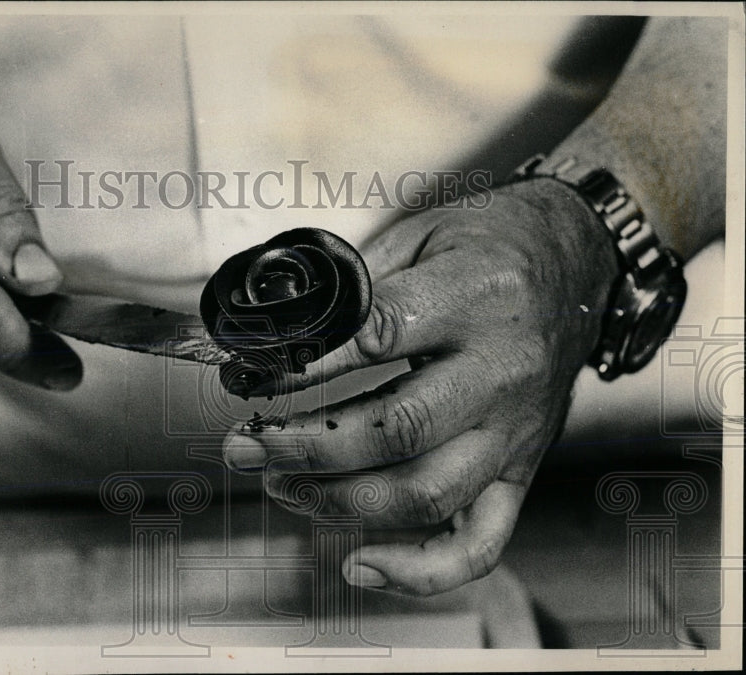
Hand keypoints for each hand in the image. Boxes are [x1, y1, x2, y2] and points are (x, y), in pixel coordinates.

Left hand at [223, 178, 618, 594]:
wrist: (579, 263)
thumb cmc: (491, 244)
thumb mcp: (420, 234)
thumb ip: (354, 285)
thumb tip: (275, 335)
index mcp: (476, 296)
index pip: (377, 338)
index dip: (302, 367)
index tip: (251, 378)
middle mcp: (502, 370)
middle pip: (395, 431)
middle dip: (303, 446)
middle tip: (245, 444)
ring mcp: (515, 429)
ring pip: (425, 493)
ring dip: (336, 502)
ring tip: (280, 483)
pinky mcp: (521, 468)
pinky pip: (480, 542)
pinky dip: (419, 571)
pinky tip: (360, 566)